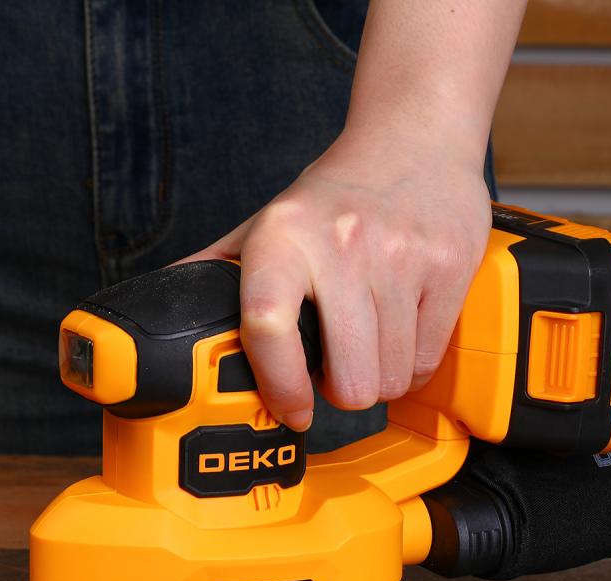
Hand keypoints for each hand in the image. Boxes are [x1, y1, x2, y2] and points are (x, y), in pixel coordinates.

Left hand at [176, 129, 491, 430]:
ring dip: (378, 379)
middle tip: (336, 369)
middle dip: (342, 391)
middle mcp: (341, 243)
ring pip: (391, 379)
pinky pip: (425, 361)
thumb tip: (162, 320)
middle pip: (348, 379)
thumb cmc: (335, 196)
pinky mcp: (449, 267)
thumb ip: (215, 274)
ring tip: (368, 345)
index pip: (268, 325)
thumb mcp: (267, 223)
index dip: (279, 385)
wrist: (414, 137)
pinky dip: (411, 365)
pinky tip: (400, 333)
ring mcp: (401, 256)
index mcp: (283, 237)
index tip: (291, 413)